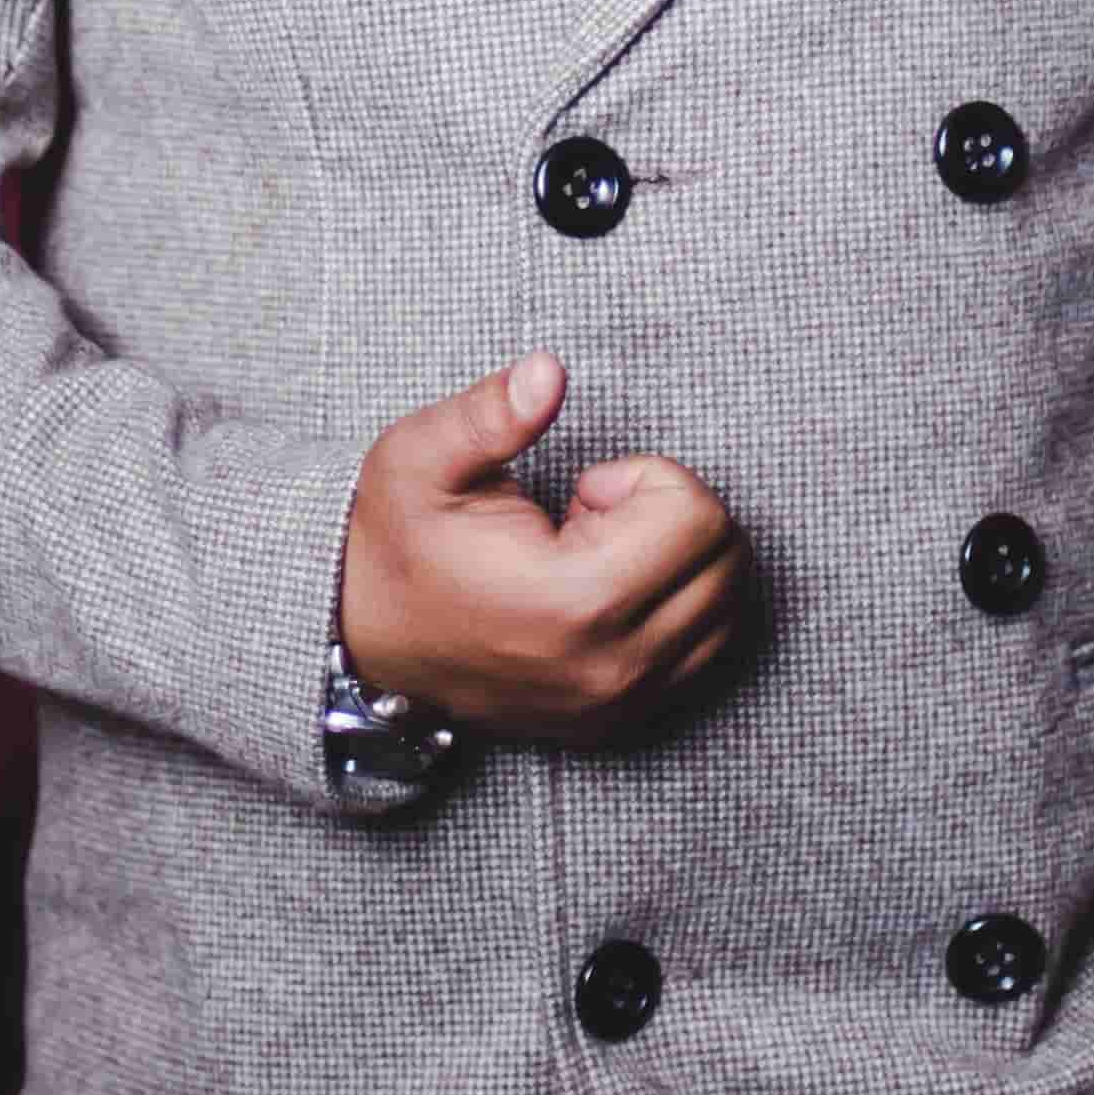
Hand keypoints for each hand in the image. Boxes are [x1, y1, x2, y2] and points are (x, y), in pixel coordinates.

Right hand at [339, 354, 747, 742]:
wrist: (363, 639)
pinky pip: (710, 652)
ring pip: (730, 608)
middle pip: (725, 560)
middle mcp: (611, 668)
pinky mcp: (623, 722)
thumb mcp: (422, 459)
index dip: (644, 477)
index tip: (583, 490)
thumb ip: (489, 413)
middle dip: (669, 514)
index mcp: (572, 605)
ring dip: (680, 563)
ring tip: (598, 555)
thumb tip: (549, 372)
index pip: (696, 518)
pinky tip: (614, 591)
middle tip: (591, 518)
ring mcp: (621, 705)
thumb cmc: (398, 541)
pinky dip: (684, 606)